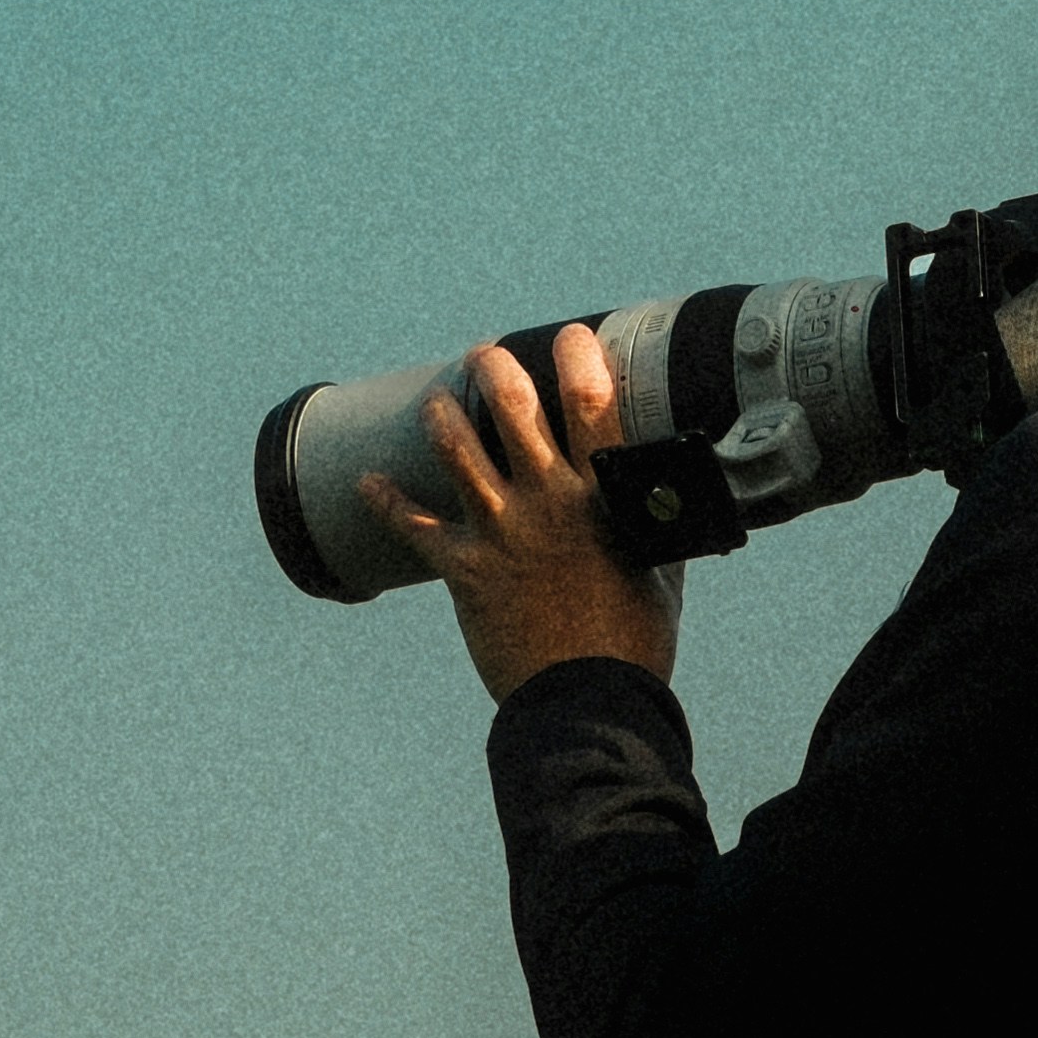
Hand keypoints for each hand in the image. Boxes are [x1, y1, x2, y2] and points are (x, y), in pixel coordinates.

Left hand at [362, 321, 686, 703]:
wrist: (586, 700)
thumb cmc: (634, 641)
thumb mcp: (659, 571)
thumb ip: (653, 527)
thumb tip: (668, 504)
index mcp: (605, 497)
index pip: (593, 406)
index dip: (580, 361)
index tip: (572, 337)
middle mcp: (549, 502)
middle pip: (513, 411)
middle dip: (495, 370)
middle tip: (485, 354)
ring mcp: (502, 532)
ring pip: (457, 450)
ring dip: (442, 417)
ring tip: (436, 401)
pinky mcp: (464, 569)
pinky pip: (414, 526)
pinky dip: (388, 501)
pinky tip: (369, 482)